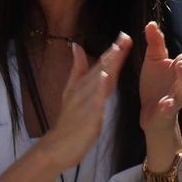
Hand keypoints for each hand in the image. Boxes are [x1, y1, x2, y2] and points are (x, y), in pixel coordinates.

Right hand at [39, 35, 131, 169]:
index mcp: (82, 84)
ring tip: (117, 52)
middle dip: (113, 54)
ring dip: (108, 66)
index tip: (124, 35)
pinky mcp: (86, 116)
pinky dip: (100, 90)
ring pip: (98, 81)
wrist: (56, 146)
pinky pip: (95, 102)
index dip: (112, 50)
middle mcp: (83, 90)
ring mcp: (84, 102)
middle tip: (124, 38)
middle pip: (100, 69)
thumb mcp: (71, 91)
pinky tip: (107, 80)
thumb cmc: (68, 120)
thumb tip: (76, 46)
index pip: (100, 64)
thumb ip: (77, 69)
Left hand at [137, 22, 181, 137]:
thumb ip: (156, 43)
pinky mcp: (167, 110)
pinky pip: (171, 107)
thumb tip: (151, 23)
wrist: (151, 113)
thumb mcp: (154, 60)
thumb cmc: (156, 85)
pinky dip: (170, 104)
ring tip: (180, 65)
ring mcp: (177, 96)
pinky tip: (168, 102)